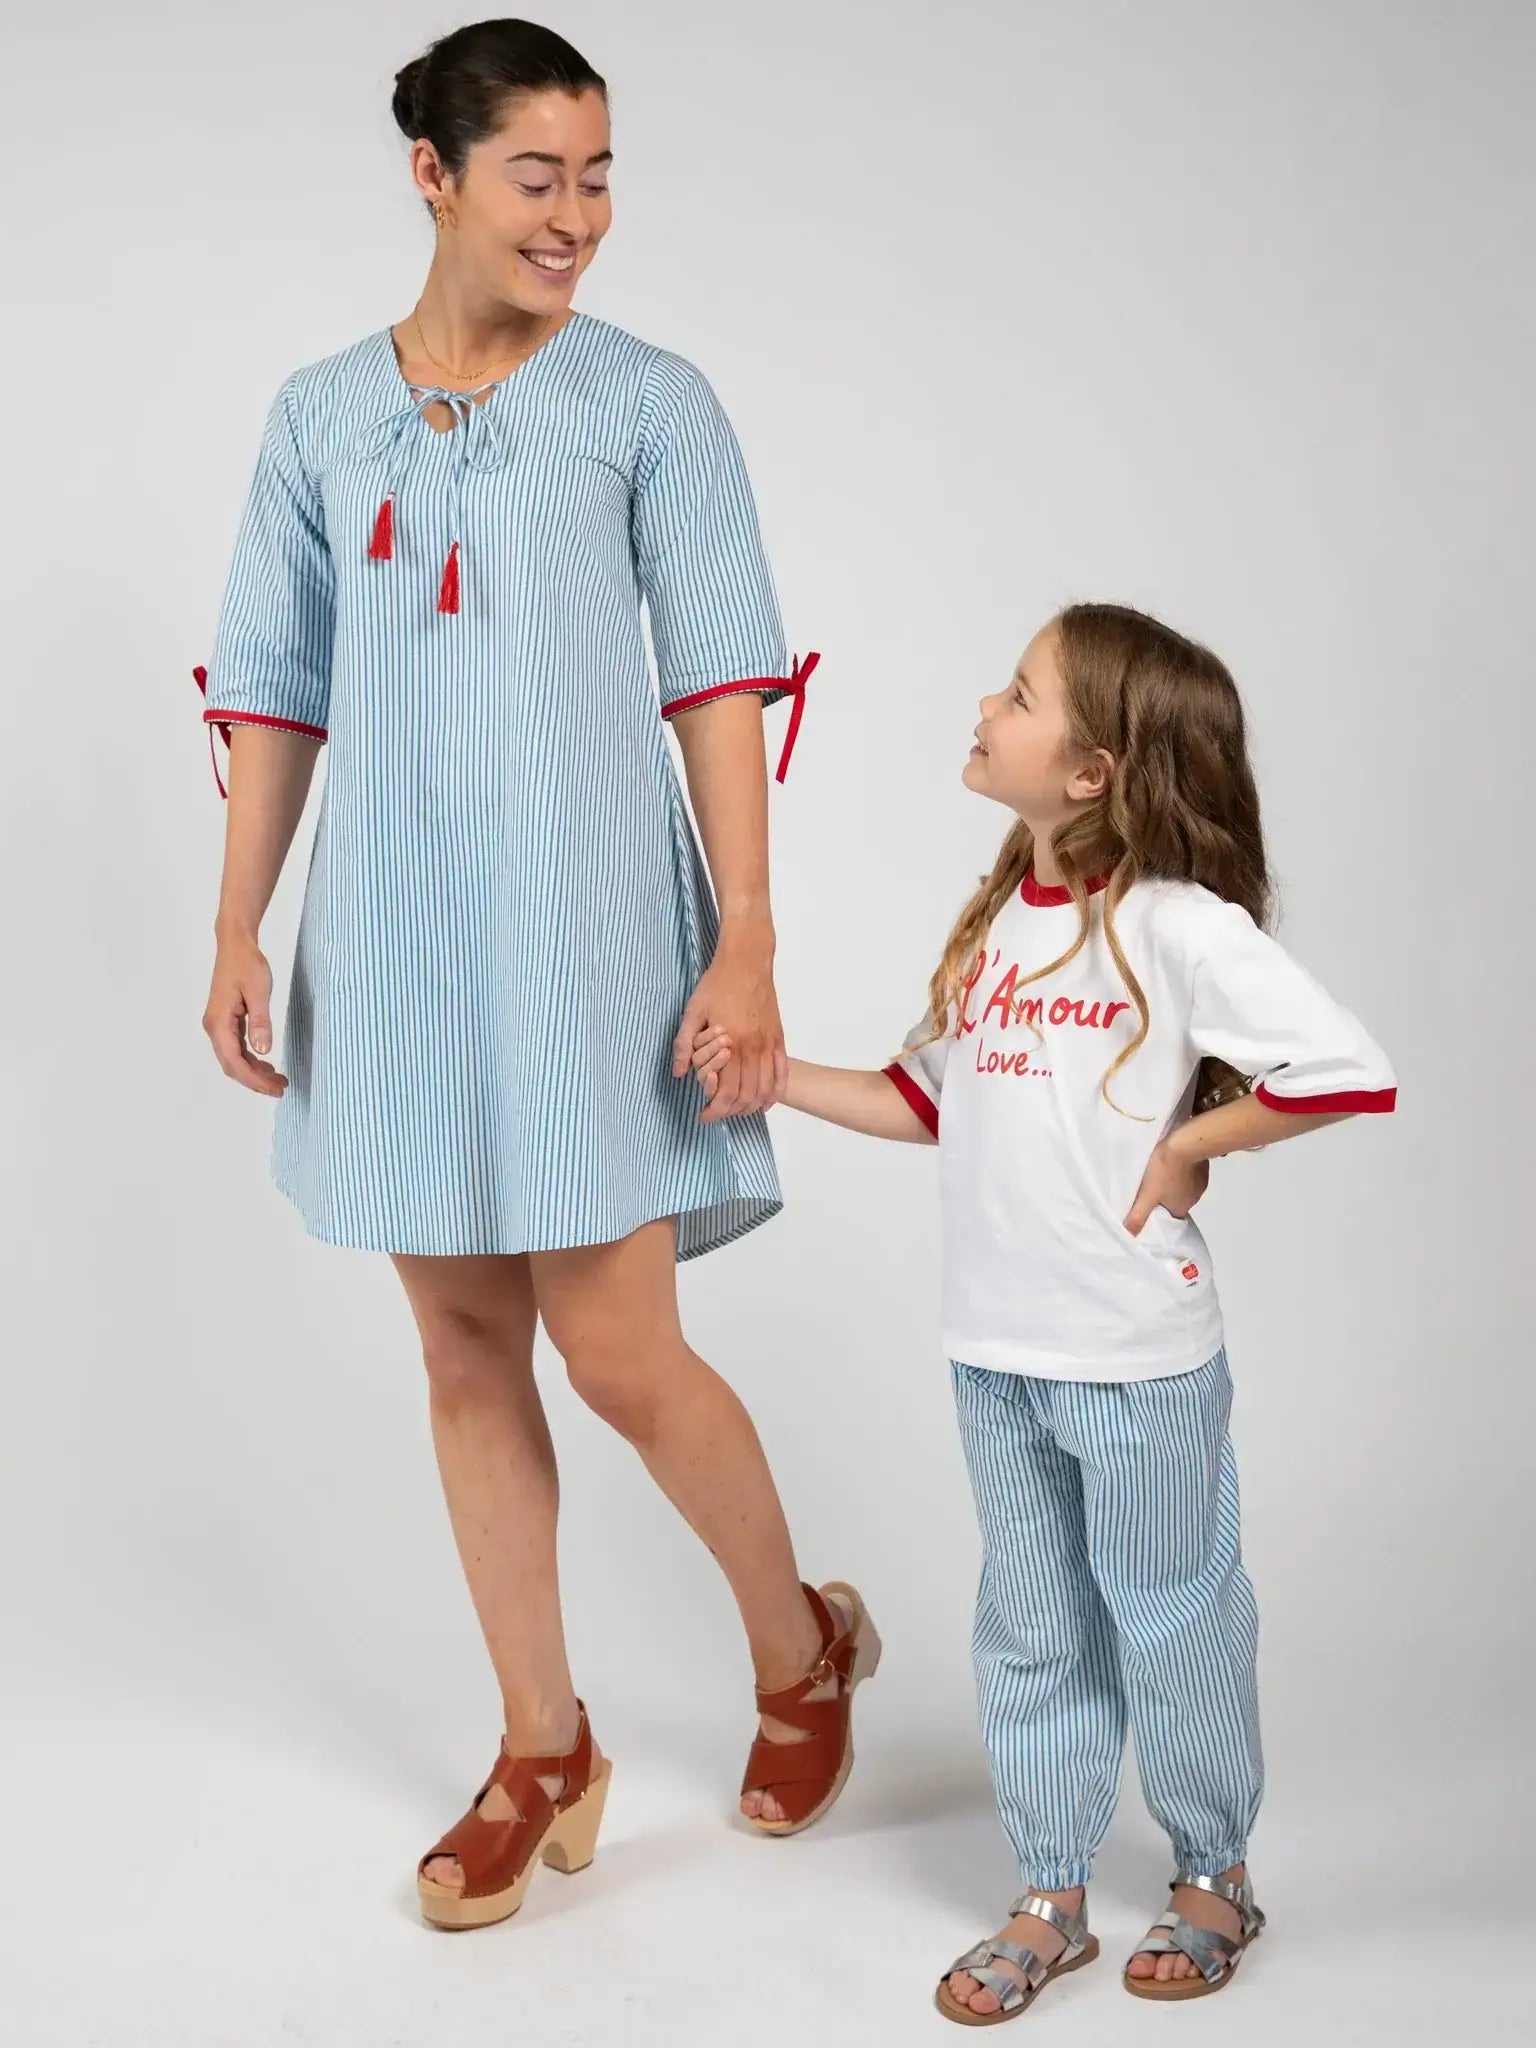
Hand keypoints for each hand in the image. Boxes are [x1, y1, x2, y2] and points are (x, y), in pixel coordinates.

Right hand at [204, 935, 286, 1096]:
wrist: (236, 945)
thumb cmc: (247, 964)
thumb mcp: (258, 992)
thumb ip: (260, 1022)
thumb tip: (262, 1050)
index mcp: (219, 1023)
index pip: (234, 1061)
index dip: (254, 1079)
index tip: (274, 1088)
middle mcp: (214, 1027)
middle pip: (232, 1065)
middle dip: (255, 1081)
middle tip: (280, 1089)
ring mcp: (219, 1025)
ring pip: (234, 1059)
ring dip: (254, 1072)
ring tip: (278, 1080)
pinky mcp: (226, 1021)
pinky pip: (236, 1048)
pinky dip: (251, 1059)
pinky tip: (267, 1065)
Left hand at [671, 933, 786, 1122]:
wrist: (747, 961)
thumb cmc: (716, 984)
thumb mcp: (692, 1012)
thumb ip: (684, 1045)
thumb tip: (678, 1073)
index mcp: (731, 1044)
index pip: (726, 1093)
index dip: (714, 1110)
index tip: (703, 1115)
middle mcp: (753, 1049)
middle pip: (746, 1096)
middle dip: (730, 1112)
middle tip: (716, 1114)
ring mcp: (769, 1044)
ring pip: (765, 1089)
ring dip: (751, 1106)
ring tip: (736, 1110)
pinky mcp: (778, 1038)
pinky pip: (782, 1073)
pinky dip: (775, 1093)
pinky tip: (765, 1102)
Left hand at [1124, 1136, 1210, 1235]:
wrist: (1183, 1144)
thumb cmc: (1164, 1170)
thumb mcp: (1147, 1194)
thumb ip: (1138, 1215)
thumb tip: (1129, 1234)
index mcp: (1181, 1208)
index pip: (1169, 1218)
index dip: (1159, 1213)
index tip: (1150, 1206)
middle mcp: (1193, 1199)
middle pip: (1176, 1202)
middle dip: (1165, 1197)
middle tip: (1151, 1188)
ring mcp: (1200, 1183)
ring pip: (1183, 1188)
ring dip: (1173, 1183)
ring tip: (1160, 1174)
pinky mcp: (1202, 1168)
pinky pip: (1190, 1174)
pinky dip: (1182, 1172)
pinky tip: (1172, 1165)